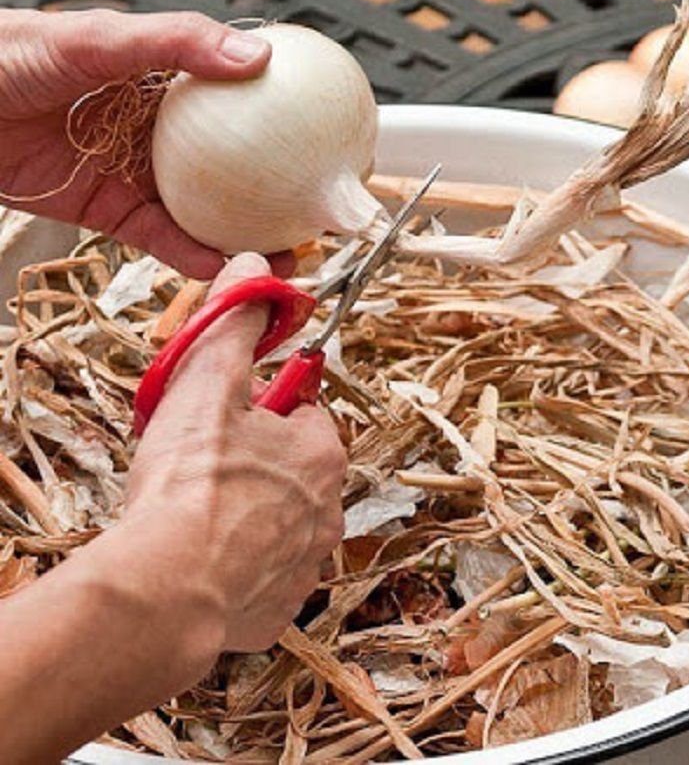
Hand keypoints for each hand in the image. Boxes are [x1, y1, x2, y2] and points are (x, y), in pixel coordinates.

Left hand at [0, 9, 294, 278]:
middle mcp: (157, 127)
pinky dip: (193, 256)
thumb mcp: (96, 37)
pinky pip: (161, 239)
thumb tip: (255, 56)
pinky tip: (223, 267)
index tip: (324, 142)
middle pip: (234, 164)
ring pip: (207, 208)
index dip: (282, 121)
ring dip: (247, 235)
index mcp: (164, 78)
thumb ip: (175, 43)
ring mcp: (137, 170)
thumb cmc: (6, 55)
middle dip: (277, 191)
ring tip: (285, 256)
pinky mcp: (108, 210)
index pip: (238, 101)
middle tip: (317, 212)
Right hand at [121, 252, 345, 651]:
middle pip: (293, 469)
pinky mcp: (280, 606)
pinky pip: (263, 577)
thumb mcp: (209, 382)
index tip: (225, 417)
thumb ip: (235, 324)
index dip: (261, 409)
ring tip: (195, 515)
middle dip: (254, 462)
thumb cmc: (192, 484)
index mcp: (322, 451)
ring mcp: (308, 562)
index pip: (304, 413)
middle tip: (201, 466)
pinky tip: (201, 560)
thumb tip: (256, 271)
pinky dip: (238, 569)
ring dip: (247, 515)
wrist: (171, 585)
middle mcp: (330, 508)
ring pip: (280, 524)